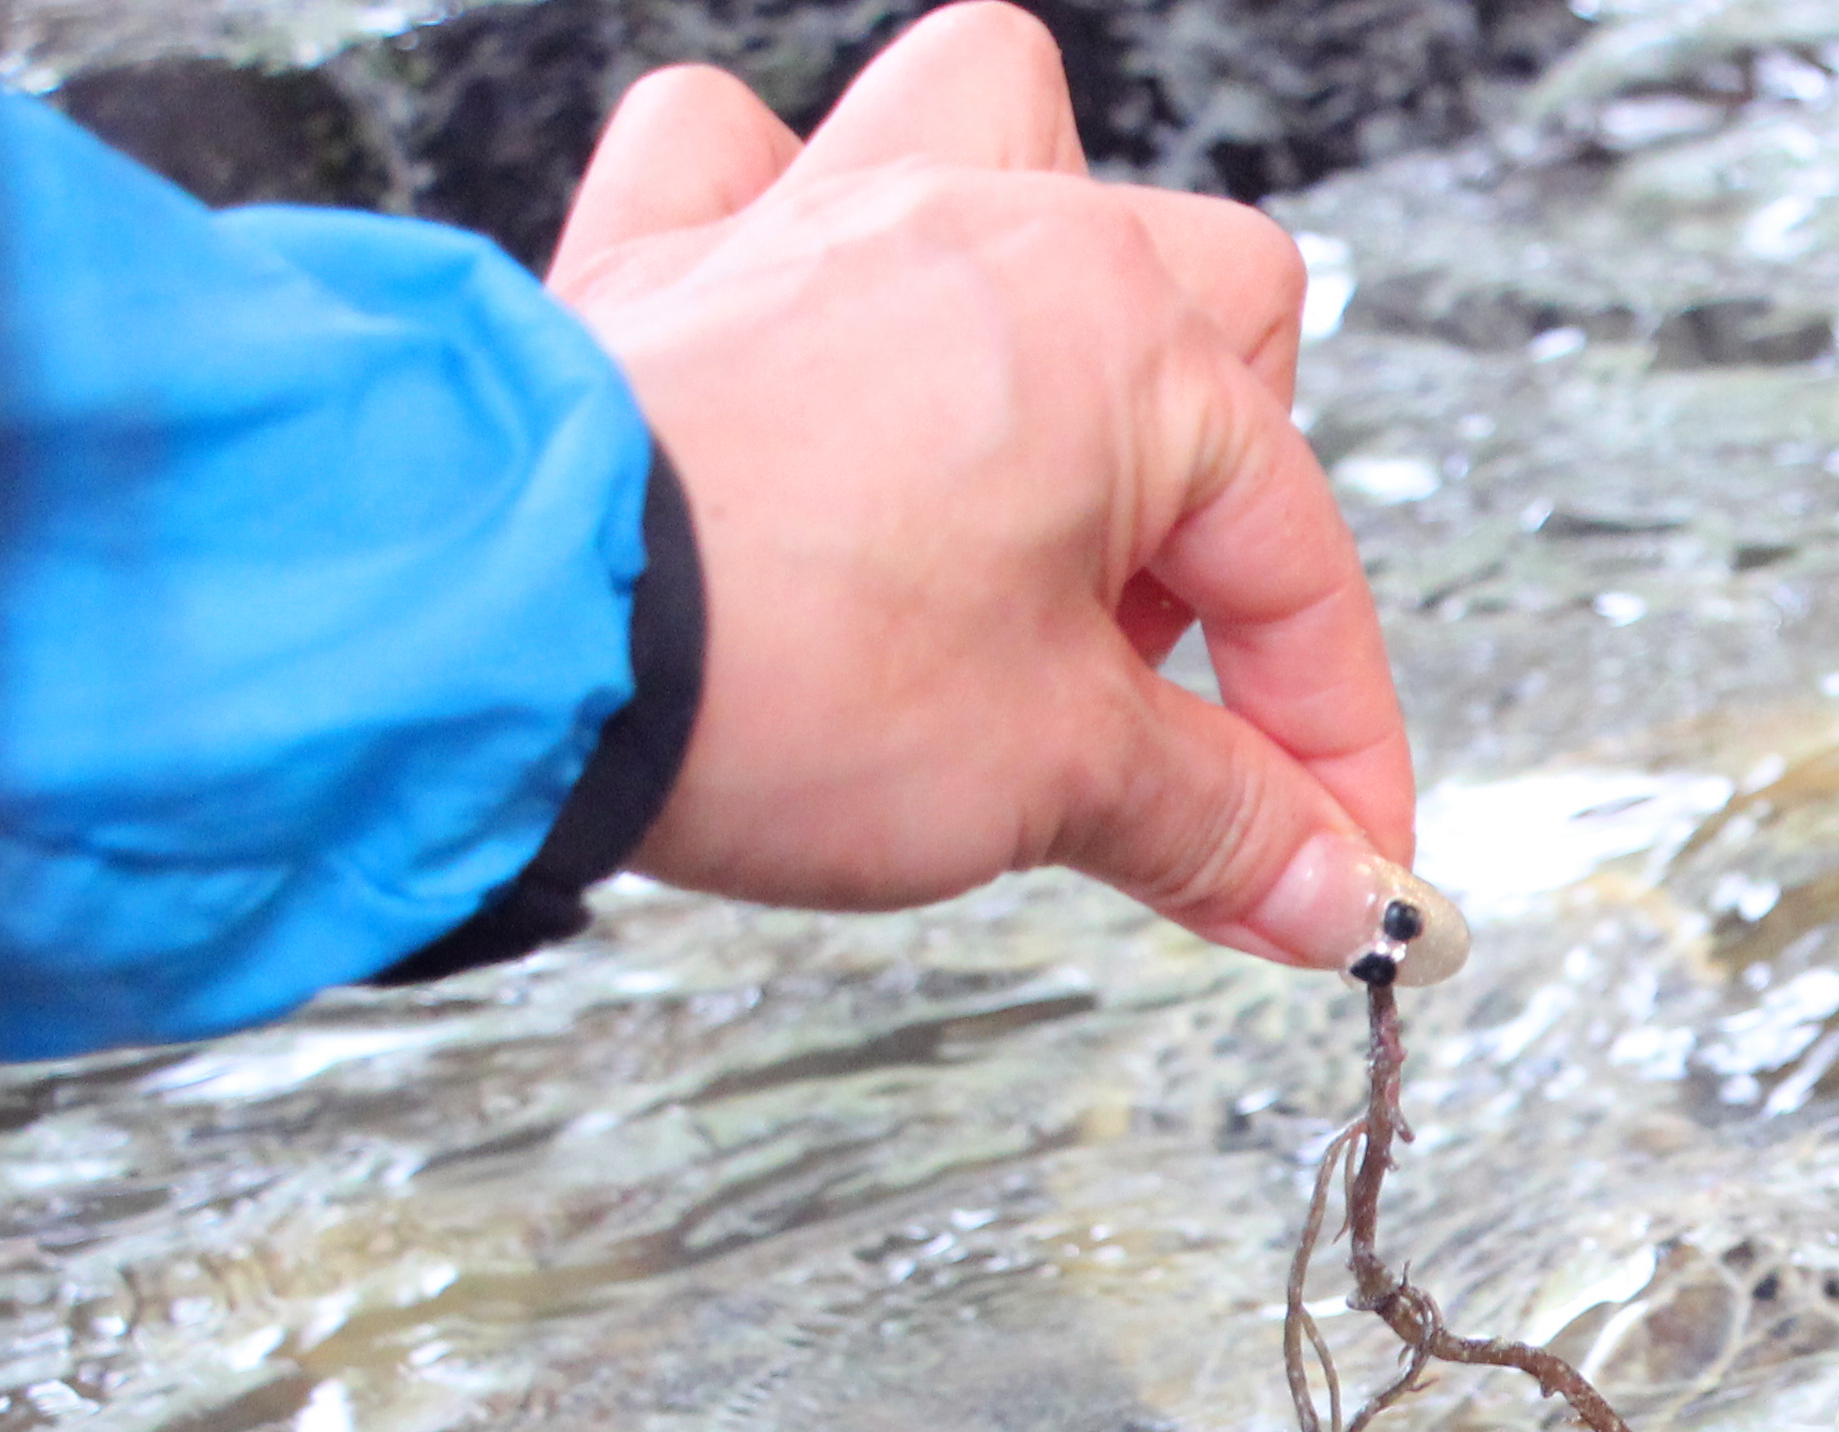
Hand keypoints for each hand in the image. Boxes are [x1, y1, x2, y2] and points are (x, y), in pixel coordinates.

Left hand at [543, 6, 1456, 978]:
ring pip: (1001, 136)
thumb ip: (1220, 823)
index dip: (1331, 733)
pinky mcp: (666, 252)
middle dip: (1215, 505)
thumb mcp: (1051, 776)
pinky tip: (811, 336)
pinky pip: (737, 154)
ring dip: (1050, 275)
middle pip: (1211, 313)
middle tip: (1151, 680)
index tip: (1333, 855)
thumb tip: (1330, 888)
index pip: (1296, 558)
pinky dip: (782, 222)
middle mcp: (987, 235)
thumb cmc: (769, 663)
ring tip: (1031, 451)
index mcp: (1121, 339)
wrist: (505, 630)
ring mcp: (823, 220)